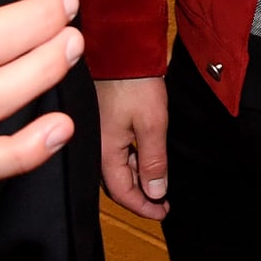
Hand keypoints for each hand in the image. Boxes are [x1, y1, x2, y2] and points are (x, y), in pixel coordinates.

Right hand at [96, 75, 168, 219]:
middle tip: (163, 203)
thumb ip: (153, 160)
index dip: (144, 207)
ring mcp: (98, 135)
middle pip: (116, 184)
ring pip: (116, 168)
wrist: (121, 48)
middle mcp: (96, 148)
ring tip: (159, 183)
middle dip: (140, 196)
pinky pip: (115, 152)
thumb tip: (155, 192)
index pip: (122, 193)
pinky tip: (146, 158)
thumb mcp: (152, 123)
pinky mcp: (102, 124)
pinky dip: (132, 161)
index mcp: (105, 152)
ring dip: (137, 178)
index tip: (164, 212)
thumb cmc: (135, 82)